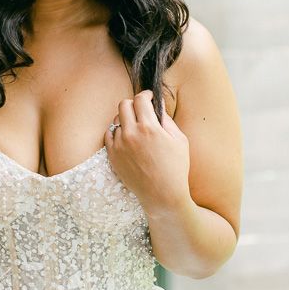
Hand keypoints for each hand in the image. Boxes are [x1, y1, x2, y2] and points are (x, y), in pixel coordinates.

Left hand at [104, 90, 190, 211]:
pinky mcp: (112, 156)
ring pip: (116, 120)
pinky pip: (109, 135)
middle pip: (124, 105)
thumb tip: (158, 106)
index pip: (140, 99)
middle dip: (134, 104)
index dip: (146, 95)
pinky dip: (117, 132)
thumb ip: (167, 120)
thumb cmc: (175, 168)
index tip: (149, 98)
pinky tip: (127, 137)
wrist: (162, 194)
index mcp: (149, 127)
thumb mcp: (179, 140)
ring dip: (125, 118)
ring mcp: (119, 145)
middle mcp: (131, 134)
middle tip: (142, 110)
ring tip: (136, 126)